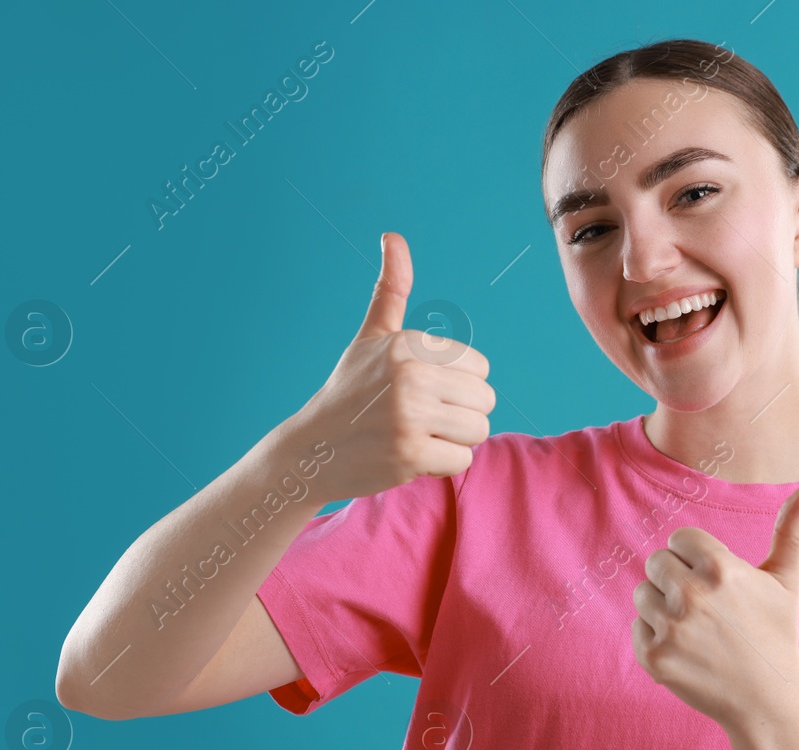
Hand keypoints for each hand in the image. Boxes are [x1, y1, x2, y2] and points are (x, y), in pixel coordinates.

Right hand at [281, 232, 495, 500]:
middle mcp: (411, 375)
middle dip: (459, 415)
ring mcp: (409, 415)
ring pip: (478, 431)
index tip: (419, 391)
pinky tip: (409, 455)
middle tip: (418, 417)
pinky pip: (462, 461)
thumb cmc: (350, 390)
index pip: (480, 368)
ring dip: (453, 440)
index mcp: (409, 344)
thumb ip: (391, 290)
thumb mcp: (371, 337)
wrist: (313, 449)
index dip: (457, 385)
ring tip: (416, 434)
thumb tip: (393, 236)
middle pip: (485, 401)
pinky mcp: (409, 454)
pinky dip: (441, 464)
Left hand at [631, 482, 798, 733]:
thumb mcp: (785, 580)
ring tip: (696, 629)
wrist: (767, 699)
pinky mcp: (654, 656)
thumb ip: (791, 528)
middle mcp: (691, 594)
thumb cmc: (776, 633)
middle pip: (656, 563)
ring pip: (642, 594)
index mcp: (719, 567)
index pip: (679, 540)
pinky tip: (686, 651)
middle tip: (706, 609)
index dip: (695, 559)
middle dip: (676, 580)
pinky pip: (638, 627)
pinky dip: (656, 638)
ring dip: (663, 608)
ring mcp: (670, 627)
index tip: (715, 583)